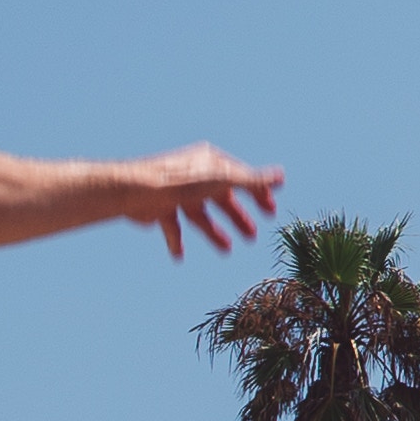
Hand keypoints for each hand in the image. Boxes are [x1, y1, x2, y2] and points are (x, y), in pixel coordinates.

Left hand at [120, 148, 283, 260]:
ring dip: (214, 232)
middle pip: (221, 199)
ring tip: (227, 251)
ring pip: (200, 215)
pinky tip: (179, 257)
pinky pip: (173, 226)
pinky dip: (177, 241)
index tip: (270, 213)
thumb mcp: (223, 180)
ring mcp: (176, 192)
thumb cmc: (182, 182)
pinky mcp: (159, 208)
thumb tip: (282, 176)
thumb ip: (252, 181)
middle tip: (252, 237)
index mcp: (211, 163)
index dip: (258, 194)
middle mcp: (194, 175)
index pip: (240, 178)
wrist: (137, 190)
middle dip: (238, 217)